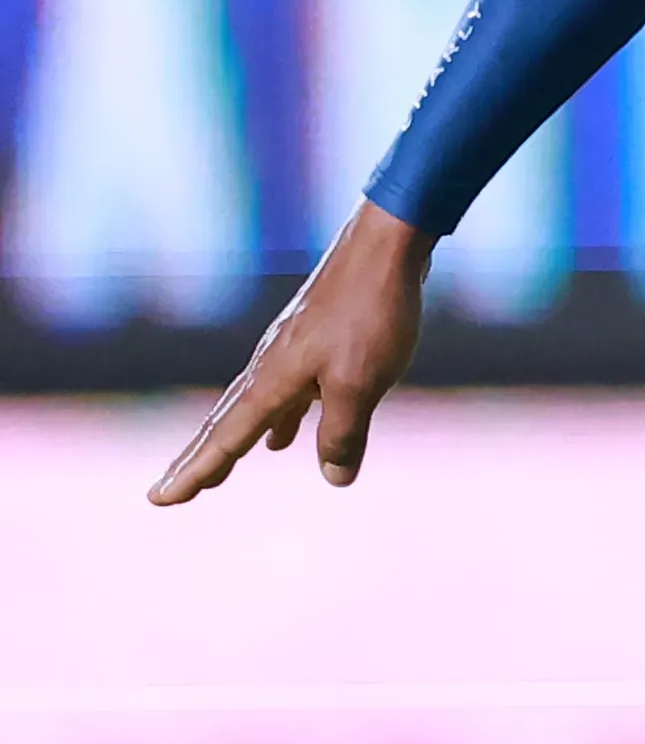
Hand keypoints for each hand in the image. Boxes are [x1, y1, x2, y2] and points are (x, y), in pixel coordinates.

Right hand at [148, 201, 433, 505]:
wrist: (385, 244)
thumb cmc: (371, 313)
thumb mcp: (361, 383)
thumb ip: (343, 433)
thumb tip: (334, 478)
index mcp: (273, 380)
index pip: (225, 438)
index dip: (195, 472)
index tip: (159, 499)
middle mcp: (269, 366)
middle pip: (226, 424)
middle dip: (201, 461)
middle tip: (168, 494)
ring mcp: (289, 350)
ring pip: (253, 408)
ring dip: (235, 442)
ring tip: (219, 473)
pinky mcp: (312, 340)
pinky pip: (283, 393)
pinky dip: (277, 420)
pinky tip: (283, 439)